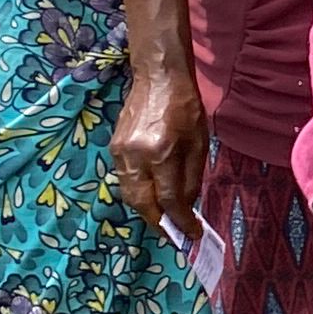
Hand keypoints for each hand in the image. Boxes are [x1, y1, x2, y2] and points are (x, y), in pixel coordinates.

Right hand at [109, 49, 211, 233]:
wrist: (158, 78)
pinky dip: (139, 193)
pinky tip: (152, 197)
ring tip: (165, 219)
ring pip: (130, 194)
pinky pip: (125, 180)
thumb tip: (186, 206)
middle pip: (142, 203)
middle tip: (174, 233)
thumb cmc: (186, 108)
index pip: (169, 199)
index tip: (192, 235)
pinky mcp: (113, 148)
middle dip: (158, 223)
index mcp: (161, 153)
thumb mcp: (199, 143)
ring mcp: (121, 153)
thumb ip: (192, 177)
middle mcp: (136, 156)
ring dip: (146, 211)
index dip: (181, 221)